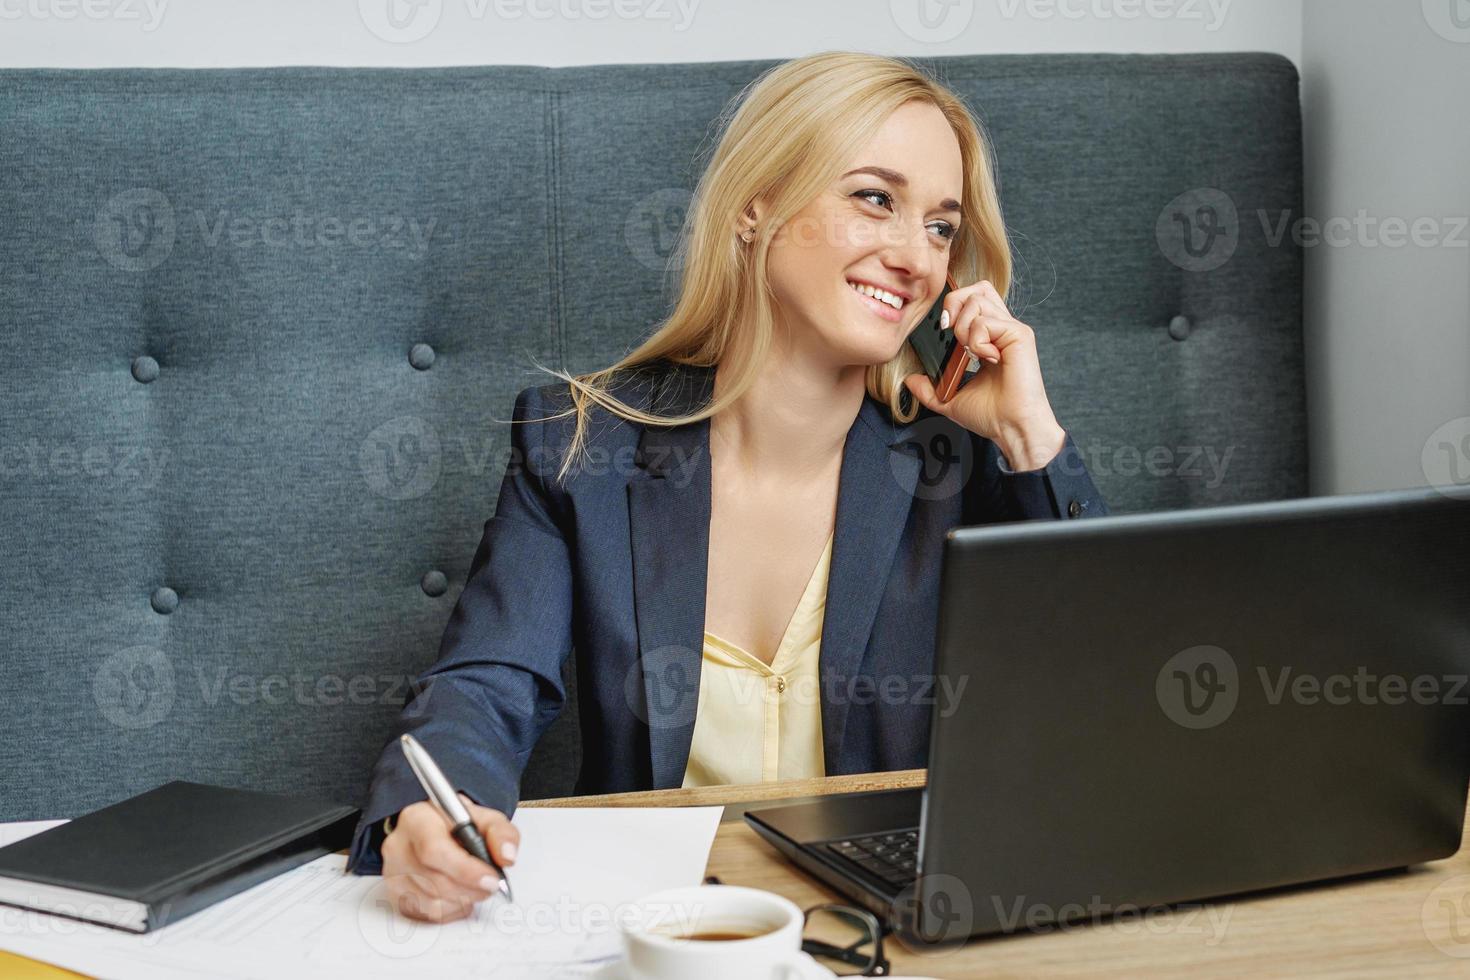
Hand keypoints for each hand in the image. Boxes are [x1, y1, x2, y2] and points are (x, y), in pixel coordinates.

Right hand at [380, 793, 519, 922]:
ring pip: (431, 902)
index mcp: (417, 819)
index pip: (434, 849)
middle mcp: (398, 846)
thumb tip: (506, 856)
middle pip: (434, 880)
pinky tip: (460, 894)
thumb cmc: (458, 825)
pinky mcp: (396, 895)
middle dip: (470, 888)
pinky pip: (427, 914)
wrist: (436, 831)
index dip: (465, 870)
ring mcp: (393, 873)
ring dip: (463, 900)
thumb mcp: (485, 818)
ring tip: (476, 886)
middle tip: (491, 885)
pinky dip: (451, 910)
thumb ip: (501, 833)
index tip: (491, 879)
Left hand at [903, 279, 1066, 471]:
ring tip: (971, 353)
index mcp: (990, 338)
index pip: (974, 298)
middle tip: (950, 332)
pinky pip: (986, 321)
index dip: (954, 304)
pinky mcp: (1020, 335)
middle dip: (956, 303)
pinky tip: (987, 359)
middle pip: (977, 288)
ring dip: (964, 326)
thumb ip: (930, 388)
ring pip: (978, 300)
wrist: (1011, 428)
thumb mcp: (951, 399)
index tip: (944, 330)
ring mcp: (1012, 330)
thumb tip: (910, 380)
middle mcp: (1003, 329)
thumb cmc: (992, 416)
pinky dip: (977, 341)